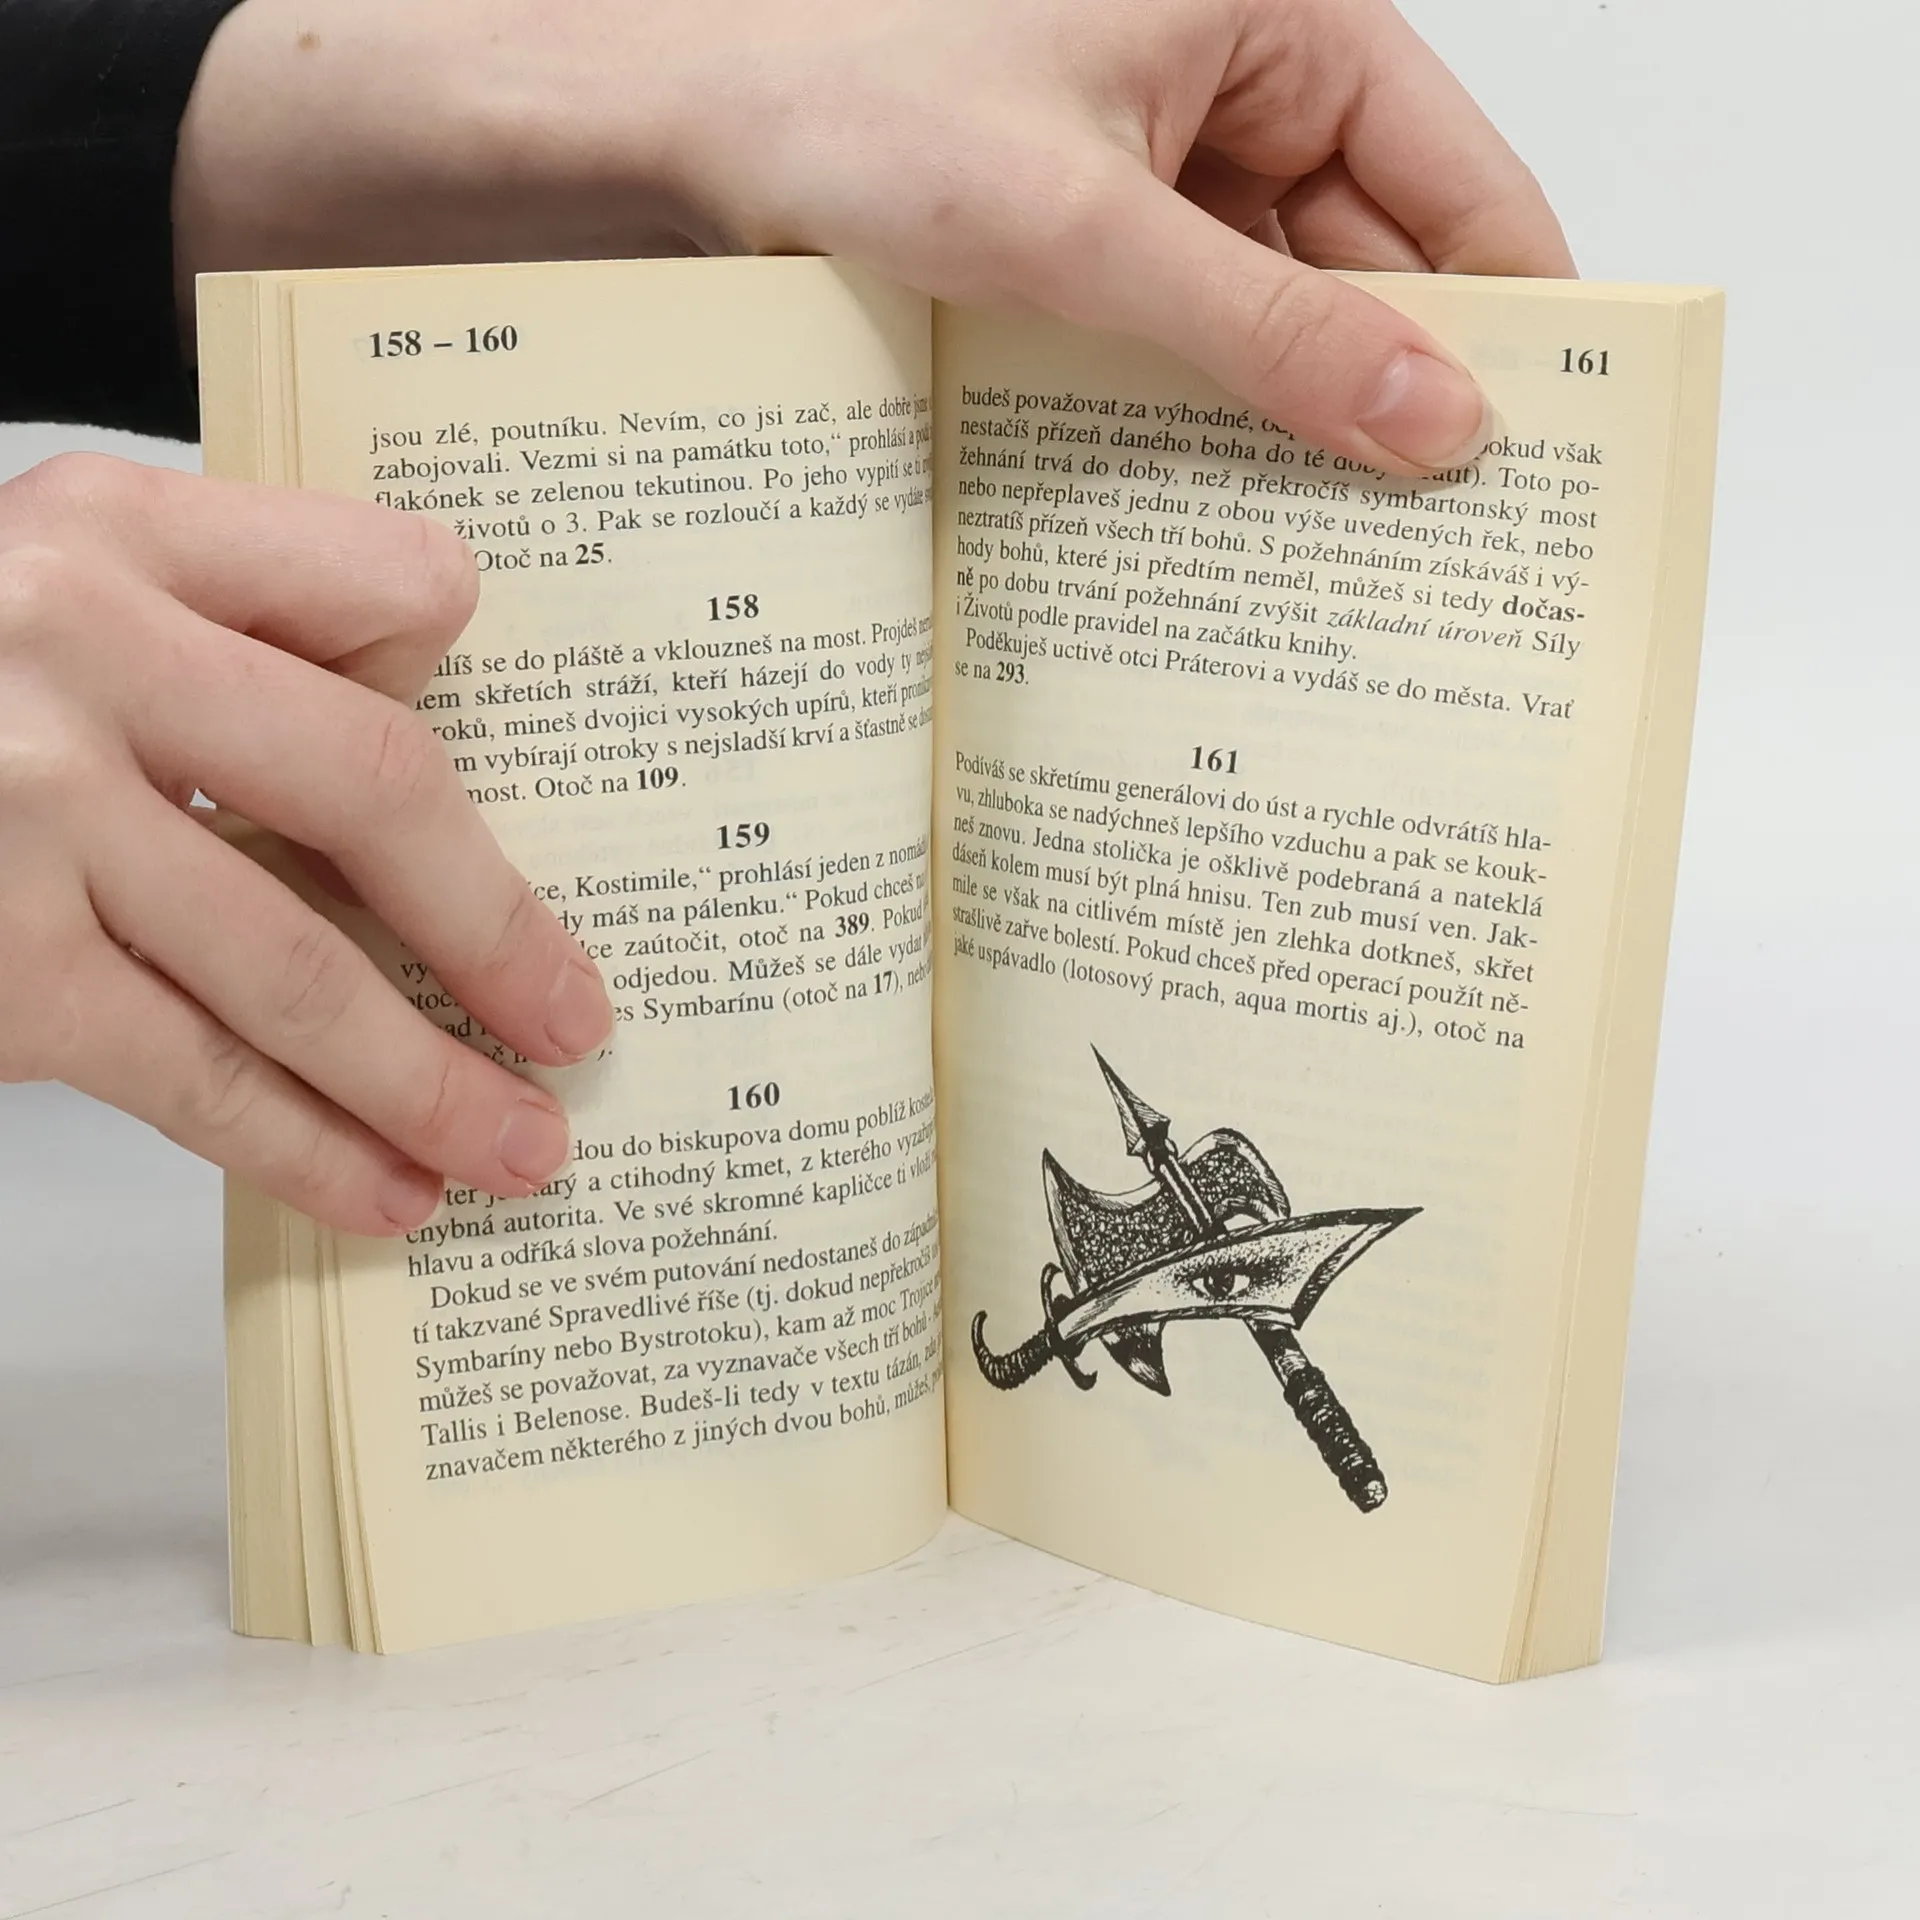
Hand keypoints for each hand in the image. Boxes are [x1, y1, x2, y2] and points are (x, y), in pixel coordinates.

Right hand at [0, 457, 611, 1233]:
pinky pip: (195, 1072)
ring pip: (296, 965)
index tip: (525, 787)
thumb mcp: (57, 584)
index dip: (458, 684)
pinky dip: (307, 1147)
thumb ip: (227, 624)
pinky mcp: (2, 966)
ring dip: (427, 1080)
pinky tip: (388, 1193)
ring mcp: (29, 811)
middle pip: (376, 790)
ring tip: (520, 1150)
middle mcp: (76, 646)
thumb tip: (420, 708)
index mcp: (121, 531)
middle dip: (497, 928)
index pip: (388, 583)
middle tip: (578, 1025)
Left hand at [176, 0, 1571, 478]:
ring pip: (1275, 302)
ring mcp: (1150, 157)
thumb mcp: (1077, 223)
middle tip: (1434, 549)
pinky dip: (1199, 409)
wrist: (646, 127)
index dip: (1510, 312)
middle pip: (1371, 252)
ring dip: (1290, 416)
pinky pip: (1182, 326)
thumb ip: (1265, 328)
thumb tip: (1435, 419)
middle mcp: (1226, 74)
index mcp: (1270, 8)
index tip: (1541, 451)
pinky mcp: (1078, 229)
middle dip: (1390, 386)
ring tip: (1332, 557)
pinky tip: (1212, 507)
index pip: (1458, 171)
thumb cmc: (831, 97)